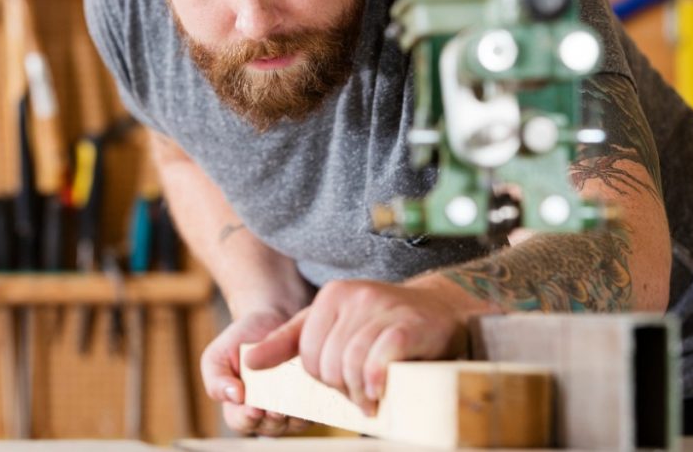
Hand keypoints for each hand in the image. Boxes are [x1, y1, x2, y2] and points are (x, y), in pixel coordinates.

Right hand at [200, 310, 311, 435]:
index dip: (246, 418)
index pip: (241, 422)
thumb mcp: (217, 355)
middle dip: (272, 420)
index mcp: (239, 408)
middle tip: (276, 410)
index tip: (253, 408)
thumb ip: (216, 379)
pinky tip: (312, 393)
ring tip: (295, 403)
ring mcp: (290, 408)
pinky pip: (315, 407)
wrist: (270, 319)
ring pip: (295, 422)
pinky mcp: (311, 399)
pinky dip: (314, 403)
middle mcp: (265, 414)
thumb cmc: (240, 339)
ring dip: (295, 416)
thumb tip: (234, 396)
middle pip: (270, 427)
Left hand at [243, 280, 467, 415]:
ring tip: (373, 396)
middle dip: (342, 388)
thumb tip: (250, 362)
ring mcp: (382, 309)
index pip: (307, 356)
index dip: (323, 379)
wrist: (442, 310)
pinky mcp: (407, 326)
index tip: (342, 381)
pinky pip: (377, 362)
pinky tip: (382, 389)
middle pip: (328, 364)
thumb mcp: (335, 326)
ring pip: (351, 367)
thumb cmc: (384, 326)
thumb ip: (291, 342)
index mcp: (332, 296)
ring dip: (361, 393)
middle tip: (361, 392)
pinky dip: (376, 383)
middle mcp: (355, 296)